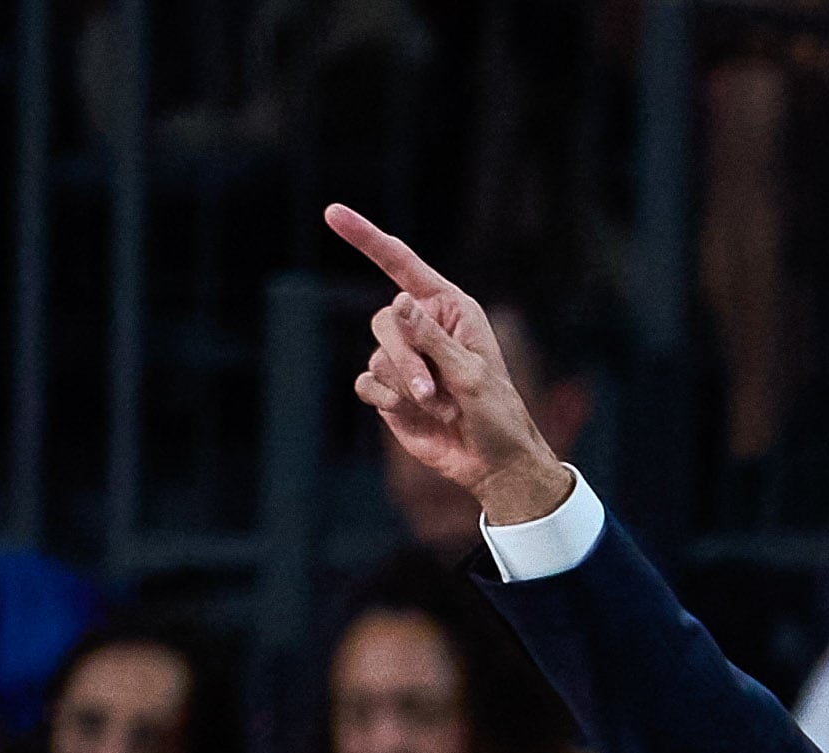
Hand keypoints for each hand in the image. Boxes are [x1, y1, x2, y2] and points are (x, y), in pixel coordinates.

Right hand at [325, 206, 569, 527]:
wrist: (491, 463)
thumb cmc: (496, 414)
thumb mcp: (472, 374)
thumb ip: (432, 339)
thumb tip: (397, 302)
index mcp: (449, 308)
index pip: (401, 264)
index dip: (366, 238)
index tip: (332, 212)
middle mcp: (422, 327)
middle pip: (384, 321)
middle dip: (405, 359)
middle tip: (435, 392)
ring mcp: (404, 360)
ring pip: (377, 355)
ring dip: (405, 386)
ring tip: (440, 409)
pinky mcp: (389, 390)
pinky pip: (367, 382)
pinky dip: (387, 400)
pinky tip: (412, 415)